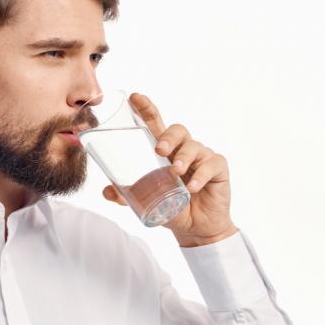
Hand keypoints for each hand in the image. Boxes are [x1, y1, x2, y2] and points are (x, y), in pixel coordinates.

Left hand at [102, 93, 237, 246]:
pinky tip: (192, 187)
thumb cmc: (172, 205)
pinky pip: (211, 165)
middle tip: (159, 150)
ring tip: (175, 171)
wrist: (197, 227)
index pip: (155, 123)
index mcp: (165, 149)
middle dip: (168, 137)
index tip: (134, 97)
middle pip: (177, 130)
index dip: (146, 108)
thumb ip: (126, 195)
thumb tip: (106, 192)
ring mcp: (202, 157)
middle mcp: (183, 148)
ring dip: (183, 157)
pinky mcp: (218, 169)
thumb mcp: (146, 200)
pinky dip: (200, 175)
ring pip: (193, 146)